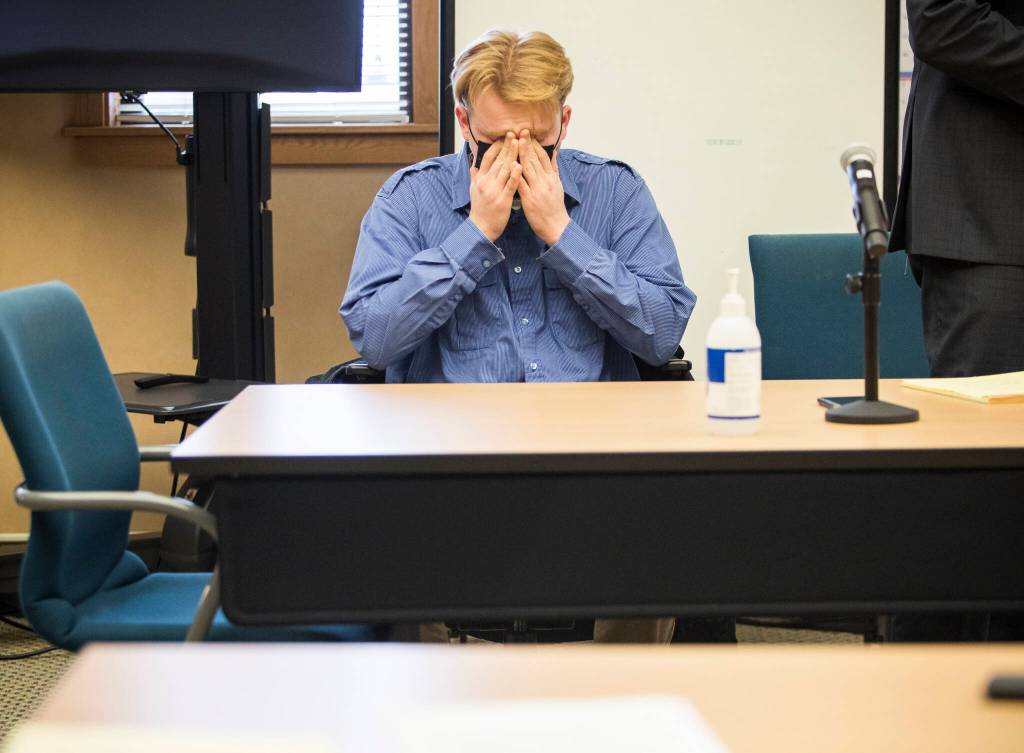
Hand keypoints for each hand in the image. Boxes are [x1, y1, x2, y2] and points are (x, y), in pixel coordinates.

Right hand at [468, 132, 521, 241]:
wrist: (481, 228)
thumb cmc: (480, 209)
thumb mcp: (473, 189)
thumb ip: (474, 174)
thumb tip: (474, 162)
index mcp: (480, 178)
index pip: (488, 157)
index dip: (496, 146)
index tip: (504, 136)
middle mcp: (486, 182)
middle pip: (498, 160)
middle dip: (507, 145)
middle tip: (514, 133)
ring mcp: (494, 191)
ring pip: (504, 169)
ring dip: (512, 155)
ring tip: (520, 142)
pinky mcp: (503, 200)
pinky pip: (510, 185)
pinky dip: (514, 175)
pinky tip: (520, 165)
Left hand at [517, 130, 569, 245]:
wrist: (557, 226)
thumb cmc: (555, 206)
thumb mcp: (558, 185)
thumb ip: (554, 168)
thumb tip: (554, 152)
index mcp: (551, 177)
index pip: (543, 156)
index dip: (535, 144)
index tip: (528, 133)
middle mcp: (545, 180)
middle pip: (535, 159)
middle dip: (527, 143)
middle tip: (520, 130)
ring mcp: (537, 189)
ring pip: (528, 168)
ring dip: (521, 154)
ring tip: (514, 141)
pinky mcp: (530, 199)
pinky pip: (522, 184)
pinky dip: (516, 174)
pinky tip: (511, 165)